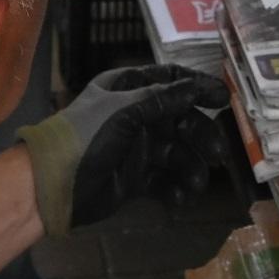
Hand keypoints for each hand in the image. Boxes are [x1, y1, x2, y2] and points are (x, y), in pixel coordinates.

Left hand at [19, 62, 227, 235]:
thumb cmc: (85, 137)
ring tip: (196, 183)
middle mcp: (134, 114)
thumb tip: (196, 86)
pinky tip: (178, 198)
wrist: (54, 185)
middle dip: (199, 135)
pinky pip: (165, 180)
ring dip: (190, 167)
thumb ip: (161, 99)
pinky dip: (175, 189)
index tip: (224, 98)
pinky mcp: (136, 177)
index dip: (197, 87)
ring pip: (176, 152)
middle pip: (179, 119)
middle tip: (216, 153)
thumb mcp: (123, 111)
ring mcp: (136, 147)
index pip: (169, 80)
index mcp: (126, 88)